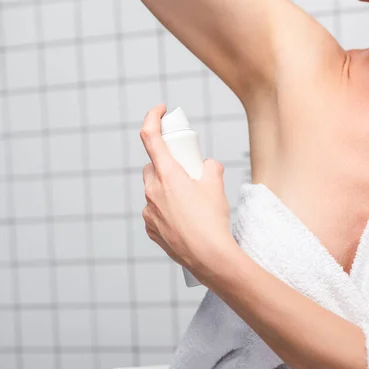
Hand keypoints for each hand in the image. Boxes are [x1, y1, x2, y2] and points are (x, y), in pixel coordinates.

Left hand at [140, 104, 235, 282]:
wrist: (208, 256)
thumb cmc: (212, 221)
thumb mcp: (216, 186)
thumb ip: (210, 167)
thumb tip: (207, 165)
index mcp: (167, 175)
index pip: (151, 137)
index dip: (152, 118)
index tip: (160, 111)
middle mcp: (153, 191)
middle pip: (152, 166)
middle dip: (166, 163)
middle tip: (185, 170)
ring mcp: (150, 211)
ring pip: (153, 190)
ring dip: (166, 188)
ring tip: (189, 200)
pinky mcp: (151, 228)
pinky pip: (155, 211)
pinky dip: (166, 209)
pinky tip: (184, 219)